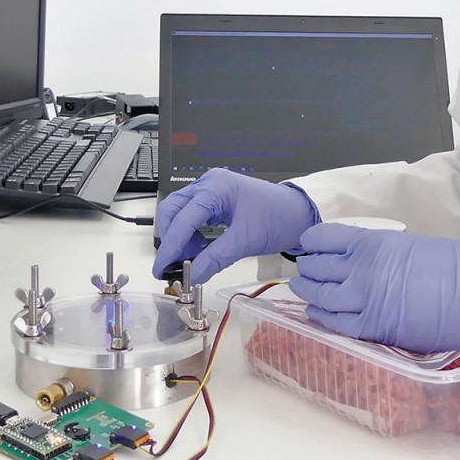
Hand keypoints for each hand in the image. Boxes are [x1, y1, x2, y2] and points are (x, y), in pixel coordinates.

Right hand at [150, 169, 319, 284]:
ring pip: (178, 212)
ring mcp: (209, 189)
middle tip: (175, 266)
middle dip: (172, 239)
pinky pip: (190, 215)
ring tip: (193, 258)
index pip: (183, 217)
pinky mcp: (213, 199)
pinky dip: (189, 234)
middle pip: (173, 210)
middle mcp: (208, 184)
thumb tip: (193, 276)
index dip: (171, 245)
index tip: (161, 267)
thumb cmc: (277, 217)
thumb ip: (216, 258)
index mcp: (216, 187)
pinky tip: (201, 248)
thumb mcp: (246, 241)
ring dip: (180, 237)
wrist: (297, 213)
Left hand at [288, 224, 459, 353]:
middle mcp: (361, 267)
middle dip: (307, 268)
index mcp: (372, 241)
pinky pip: (336, 323)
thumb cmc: (454, 266)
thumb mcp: (409, 245)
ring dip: (307, 292)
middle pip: (317, 267)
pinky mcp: (373, 327)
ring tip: (301, 289)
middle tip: (303, 270)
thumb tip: (365, 261)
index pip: (324, 237)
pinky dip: (321, 317)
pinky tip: (315, 313)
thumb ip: (381, 253)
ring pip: (320, 295)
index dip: (311, 242)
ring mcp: (364, 298)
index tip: (307, 245)